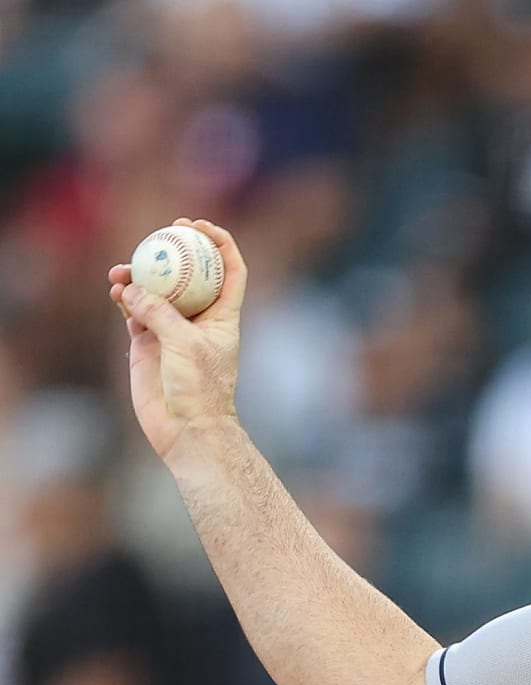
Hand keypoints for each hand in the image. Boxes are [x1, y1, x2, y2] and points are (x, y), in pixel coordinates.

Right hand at [107, 218, 247, 461]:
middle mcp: (199, 318)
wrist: (186, 428)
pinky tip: (116, 291)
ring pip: (156, 290)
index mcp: (224, 315)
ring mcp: (172, 328)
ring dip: (140, 275)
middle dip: (175, 250)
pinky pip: (134, 310)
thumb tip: (131, 289)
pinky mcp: (147, 341)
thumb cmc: (200, 389)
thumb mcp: (184, 344)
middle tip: (157, 234)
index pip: (230, 270)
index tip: (199, 226)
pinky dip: (125, 297)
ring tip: (121, 271)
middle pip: (189, 273)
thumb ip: (160, 313)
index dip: (220, 243)